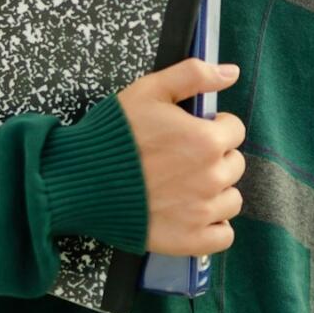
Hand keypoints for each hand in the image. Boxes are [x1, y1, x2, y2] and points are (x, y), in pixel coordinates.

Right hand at [115, 58, 244, 258]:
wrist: (79, 180)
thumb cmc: (113, 135)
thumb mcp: (149, 90)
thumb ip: (194, 75)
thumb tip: (232, 72)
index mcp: (206, 140)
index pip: (234, 130)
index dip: (214, 126)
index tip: (192, 131)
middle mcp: (211, 177)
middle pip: (234, 164)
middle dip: (215, 158)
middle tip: (183, 159)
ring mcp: (202, 212)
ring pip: (231, 199)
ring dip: (215, 192)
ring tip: (184, 186)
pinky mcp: (189, 240)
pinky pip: (223, 236)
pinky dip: (213, 227)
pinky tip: (192, 213)